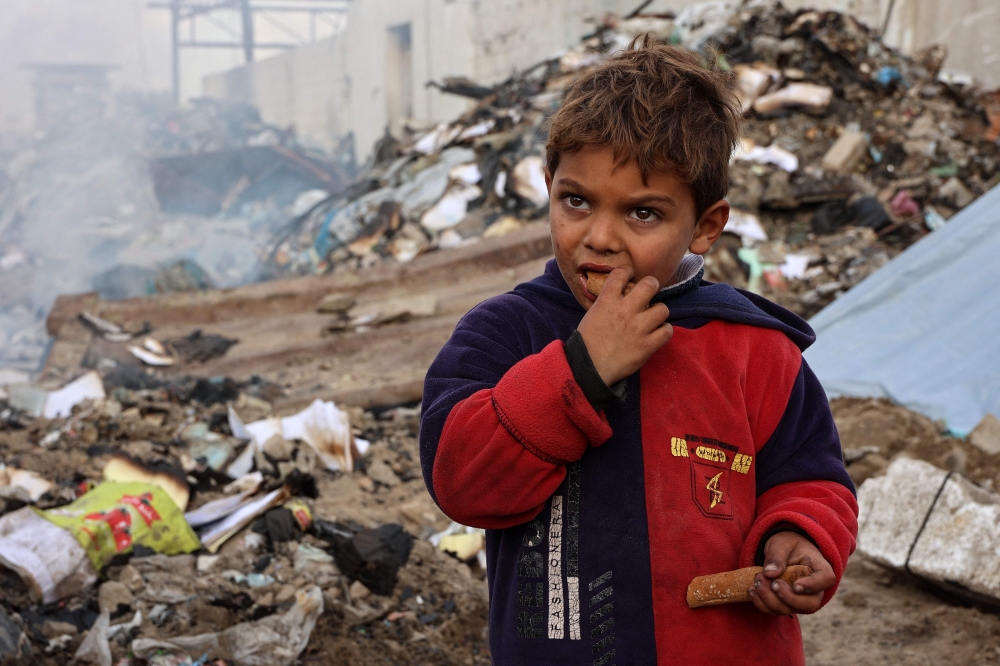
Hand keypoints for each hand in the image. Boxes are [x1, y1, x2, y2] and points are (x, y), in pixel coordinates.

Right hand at [576, 267, 671, 385]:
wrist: (589, 367)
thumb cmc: (587, 341)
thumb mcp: (592, 314)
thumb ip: (607, 302)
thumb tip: (620, 295)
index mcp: (607, 301)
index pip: (621, 273)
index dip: (628, 271)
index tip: (630, 275)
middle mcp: (625, 310)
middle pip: (649, 285)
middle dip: (652, 286)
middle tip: (649, 292)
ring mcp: (638, 328)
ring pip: (663, 309)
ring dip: (659, 312)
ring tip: (653, 318)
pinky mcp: (647, 345)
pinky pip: (667, 331)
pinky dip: (664, 331)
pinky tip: (657, 333)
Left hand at [748, 531, 835, 615]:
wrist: (782, 550)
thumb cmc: (786, 544)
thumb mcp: (781, 543)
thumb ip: (776, 556)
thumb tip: (769, 573)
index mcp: (819, 567)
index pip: (826, 579)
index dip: (813, 586)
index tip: (795, 585)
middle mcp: (814, 588)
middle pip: (810, 604)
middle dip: (788, 598)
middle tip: (772, 583)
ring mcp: (801, 599)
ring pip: (791, 610)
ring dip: (770, 600)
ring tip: (757, 582)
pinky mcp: (786, 604)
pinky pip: (776, 611)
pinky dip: (762, 604)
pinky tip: (752, 591)